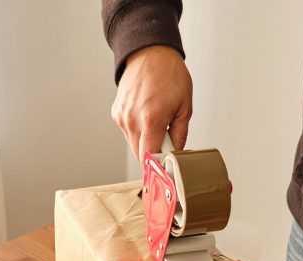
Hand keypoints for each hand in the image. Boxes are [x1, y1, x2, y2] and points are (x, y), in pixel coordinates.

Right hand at [111, 45, 192, 161]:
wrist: (150, 53)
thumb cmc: (170, 75)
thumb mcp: (185, 107)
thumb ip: (180, 135)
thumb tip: (176, 153)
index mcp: (151, 120)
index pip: (149, 158)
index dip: (158, 166)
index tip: (167, 165)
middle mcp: (132, 120)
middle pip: (140, 155)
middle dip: (154, 153)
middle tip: (167, 138)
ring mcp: (122, 116)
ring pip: (133, 144)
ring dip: (146, 141)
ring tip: (157, 122)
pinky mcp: (116, 113)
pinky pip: (128, 132)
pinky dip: (138, 130)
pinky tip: (146, 115)